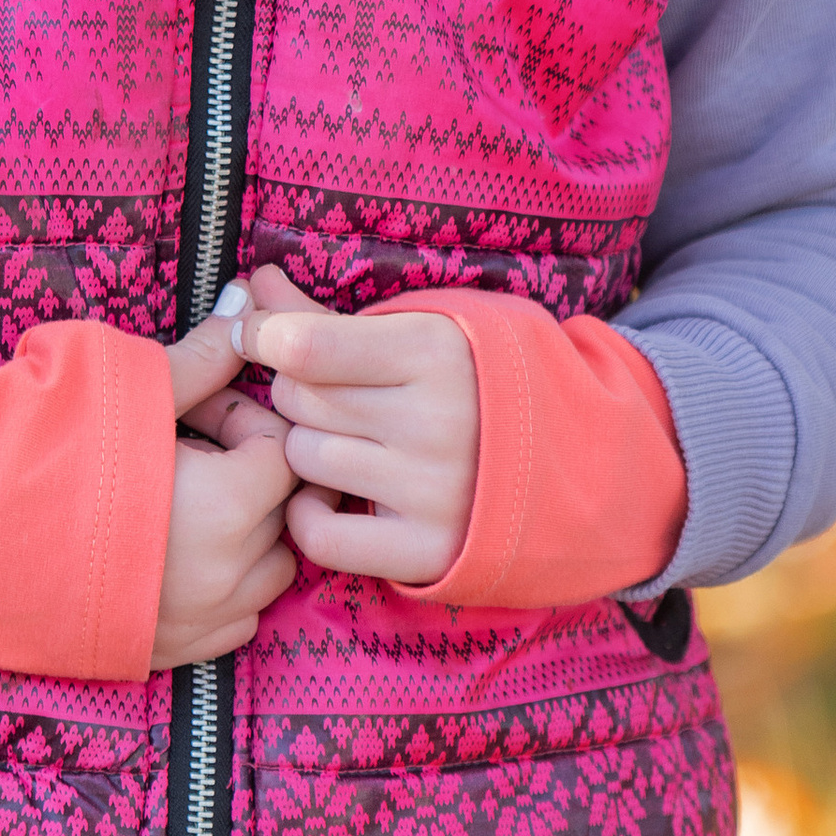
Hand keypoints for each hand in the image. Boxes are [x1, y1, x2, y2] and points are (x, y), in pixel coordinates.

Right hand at [149, 304, 295, 670]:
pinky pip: (234, 624)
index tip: (202, 411)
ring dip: (247, 534)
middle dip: (248, 472)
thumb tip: (248, 311)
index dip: (247, 421)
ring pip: (267, 575)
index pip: (283, 456)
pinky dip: (225, 588)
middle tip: (192, 445)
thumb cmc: (45, 450)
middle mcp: (223, 578)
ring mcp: (195, 625)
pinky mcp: (163, 654)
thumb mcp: (128, 387)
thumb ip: (200, 358)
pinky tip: (177, 551)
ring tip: (190, 500)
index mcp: (225, 509)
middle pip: (280, 514)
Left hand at [229, 265, 480, 586]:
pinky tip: (332, 496)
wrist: (580, 461)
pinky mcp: (426, 551)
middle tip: (330, 391)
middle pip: (299, 399)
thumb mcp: (428, 326)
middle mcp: (432, 423)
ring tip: (349, 438)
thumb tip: (254, 285)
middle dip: (296, 388)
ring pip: (303, 459)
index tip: (255, 334)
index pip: (304, 344)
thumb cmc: (488, 379)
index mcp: (434, 352)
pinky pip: (320, 537)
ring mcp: (429, 492)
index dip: (262, 335)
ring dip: (307, 447)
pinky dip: (309, 515)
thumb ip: (330, 314)